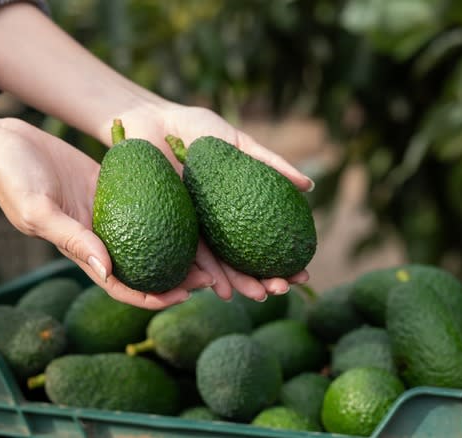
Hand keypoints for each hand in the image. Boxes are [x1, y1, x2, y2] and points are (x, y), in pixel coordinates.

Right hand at [0, 117, 213, 308]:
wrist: (4, 144)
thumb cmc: (13, 180)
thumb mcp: (39, 211)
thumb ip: (72, 239)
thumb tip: (107, 271)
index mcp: (83, 251)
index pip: (123, 286)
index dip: (152, 298)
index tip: (183, 297)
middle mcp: (101, 237)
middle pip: (146, 266)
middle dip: (178, 277)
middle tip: (212, 278)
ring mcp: (109, 214)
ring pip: (152, 237)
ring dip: (181, 247)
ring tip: (213, 250)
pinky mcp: (112, 189)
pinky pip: (148, 203)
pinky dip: (170, 210)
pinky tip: (196, 207)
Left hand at [116, 103, 313, 301]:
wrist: (152, 122)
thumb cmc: (196, 130)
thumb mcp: (237, 144)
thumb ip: (271, 162)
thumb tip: (309, 186)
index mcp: (236, 206)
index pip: (266, 239)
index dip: (286, 260)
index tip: (304, 274)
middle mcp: (218, 223)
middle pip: (246, 260)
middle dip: (267, 280)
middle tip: (283, 289)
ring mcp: (195, 228)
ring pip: (221, 265)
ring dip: (240, 284)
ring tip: (259, 296)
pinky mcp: (170, 227)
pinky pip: (191, 255)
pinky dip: (206, 274)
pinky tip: (221, 289)